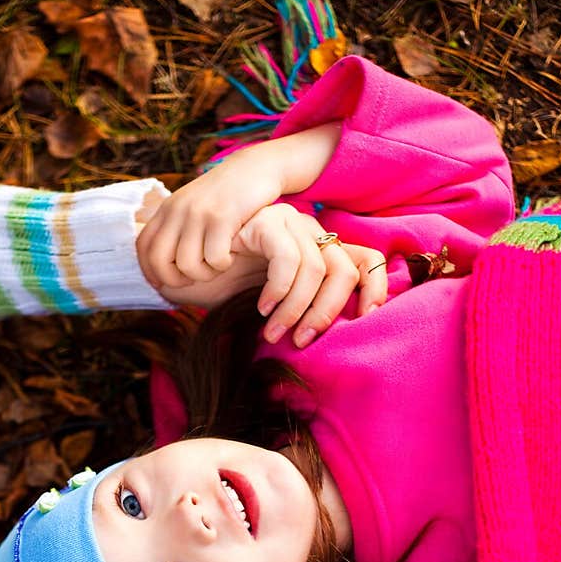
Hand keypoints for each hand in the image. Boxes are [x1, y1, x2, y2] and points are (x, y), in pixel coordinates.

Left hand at [135, 125, 339, 288]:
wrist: (255, 167)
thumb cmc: (226, 196)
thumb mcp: (193, 206)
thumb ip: (176, 228)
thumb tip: (163, 264)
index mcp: (168, 209)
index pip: (143, 247)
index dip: (150, 271)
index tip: (164, 283)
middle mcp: (178, 210)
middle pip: (159, 261)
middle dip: (174, 280)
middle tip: (194, 278)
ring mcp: (198, 213)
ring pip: (187, 265)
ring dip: (204, 275)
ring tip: (217, 265)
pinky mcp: (221, 217)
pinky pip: (214, 259)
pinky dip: (222, 265)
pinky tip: (231, 255)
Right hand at [235, 204, 387, 345]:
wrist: (186, 270)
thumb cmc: (232, 291)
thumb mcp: (279, 306)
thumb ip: (307, 310)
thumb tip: (338, 340)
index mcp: (322, 249)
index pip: (367, 262)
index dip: (374, 291)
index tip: (362, 323)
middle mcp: (312, 231)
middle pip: (345, 270)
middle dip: (326, 313)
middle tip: (302, 340)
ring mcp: (290, 222)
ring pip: (316, 268)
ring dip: (296, 310)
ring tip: (275, 333)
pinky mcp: (266, 221)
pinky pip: (286, 259)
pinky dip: (278, 291)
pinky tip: (262, 308)